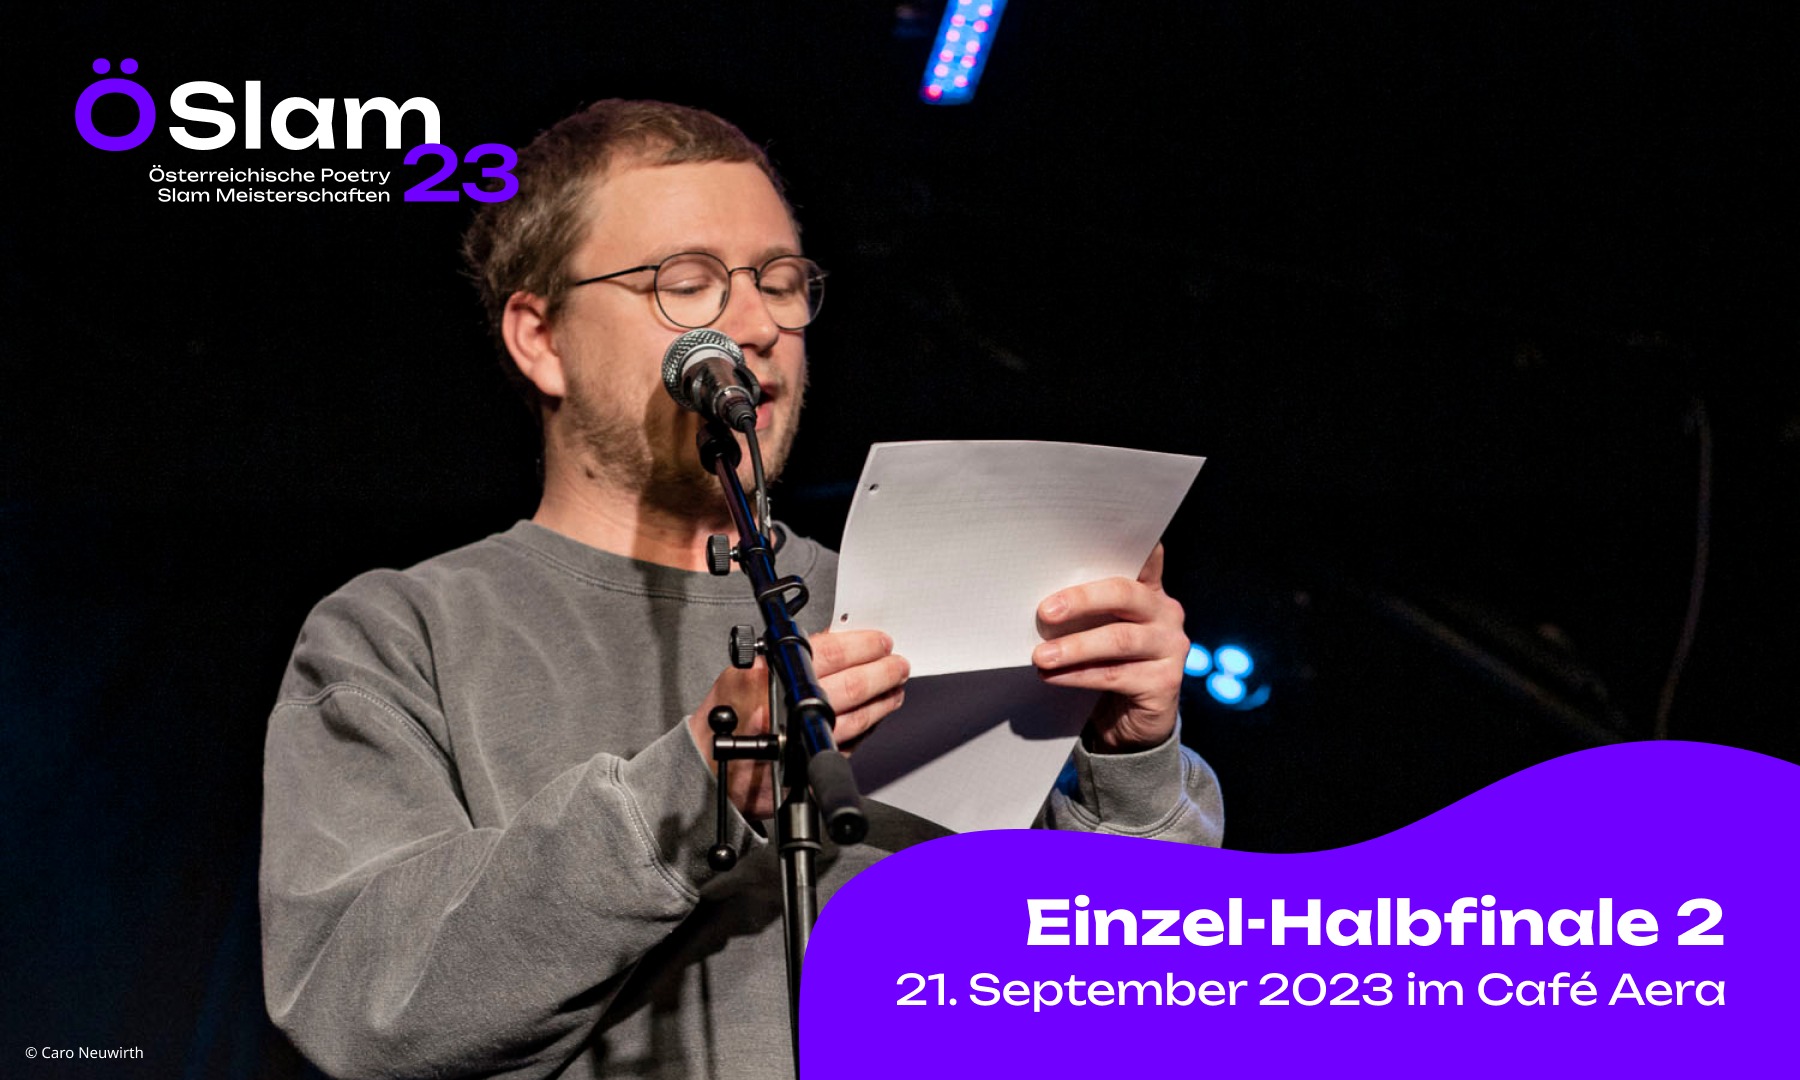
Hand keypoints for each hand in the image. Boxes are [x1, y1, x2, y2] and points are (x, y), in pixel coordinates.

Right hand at [688, 629, 908, 818]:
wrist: (707, 769)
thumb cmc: (725, 718)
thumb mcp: (743, 672)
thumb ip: (787, 658)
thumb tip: (838, 644)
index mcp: (765, 676)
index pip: (827, 652)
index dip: (861, 645)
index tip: (880, 641)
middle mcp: (783, 709)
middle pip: (850, 686)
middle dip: (882, 673)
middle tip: (897, 665)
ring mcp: (797, 741)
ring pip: (857, 718)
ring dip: (882, 701)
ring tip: (894, 689)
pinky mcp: (808, 768)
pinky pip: (849, 744)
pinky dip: (867, 728)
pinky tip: (875, 716)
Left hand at [1032, 544, 1186, 752]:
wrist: (1132, 724)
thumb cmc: (1109, 667)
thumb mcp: (1101, 632)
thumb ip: (1088, 612)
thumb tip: (1040, 600)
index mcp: (1150, 593)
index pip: (1145, 559)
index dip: (1133, 544)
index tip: (1105, 528)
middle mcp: (1166, 614)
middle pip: (1125, 594)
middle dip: (1082, 600)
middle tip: (1044, 611)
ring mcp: (1171, 647)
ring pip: (1119, 639)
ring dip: (1074, 647)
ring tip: (1040, 656)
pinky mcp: (1166, 681)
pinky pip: (1116, 675)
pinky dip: (1079, 676)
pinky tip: (1052, 677)